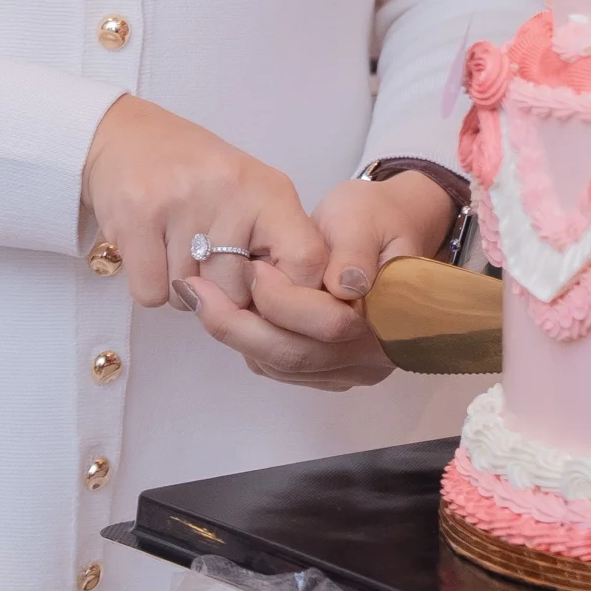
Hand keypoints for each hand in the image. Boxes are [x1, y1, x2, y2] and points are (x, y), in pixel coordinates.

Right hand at [81, 95, 326, 310]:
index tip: (262, 288)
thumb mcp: (252, 193)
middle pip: (238, 293)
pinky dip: (151, 285)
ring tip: (176, 245)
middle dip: (221, 293)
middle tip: (205, 257)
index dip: (289, 295)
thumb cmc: (197, 173)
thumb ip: (277, 245)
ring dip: (183, 287)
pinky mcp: (137, 216)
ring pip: (192, 297)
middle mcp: (230, 192)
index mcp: (270, 189)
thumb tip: (289, 315)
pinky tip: (152, 249)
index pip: (308, 263)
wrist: (127, 135)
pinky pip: (153, 294)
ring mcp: (181, 203)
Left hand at [176, 173, 456, 390]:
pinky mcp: (320, 369)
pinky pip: (274, 365)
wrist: (379, 233)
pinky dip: (244, 338)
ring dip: (235, 332)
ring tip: (200, 294)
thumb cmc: (374, 220)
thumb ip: (355, 251)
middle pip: (296, 355)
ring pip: (279, 365)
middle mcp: (370, 359)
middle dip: (240, 324)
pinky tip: (221, 307)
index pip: (330, 327)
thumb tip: (345, 284)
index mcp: (393, 323)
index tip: (252, 268)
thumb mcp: (366, 221)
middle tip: (197, 289)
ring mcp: (344, 370)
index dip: (286, 302)